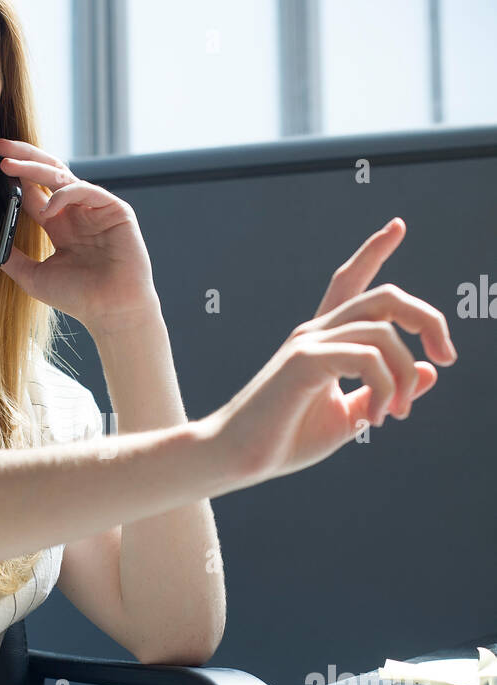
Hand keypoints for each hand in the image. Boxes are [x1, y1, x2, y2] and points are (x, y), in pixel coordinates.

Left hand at [0, 136, 159, 331]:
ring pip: (63, 175)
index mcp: (59, 225)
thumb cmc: (77, 297)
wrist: (112, 312)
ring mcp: (96, 209)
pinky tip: (47, 207)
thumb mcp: (31, 275)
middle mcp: (76, 212)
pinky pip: (86, 190)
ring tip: (9, 164)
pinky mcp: (115, 210)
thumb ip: (3, 254)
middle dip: (23, 157)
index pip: (32, 192)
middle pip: (47, 174)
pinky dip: (64, 194)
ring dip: (35, 167)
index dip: (12, 178)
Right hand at [203, 218, 457, 491]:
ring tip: (397, 413)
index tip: (398, 226)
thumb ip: (384, 391)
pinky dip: (384, 387)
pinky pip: (367, 357)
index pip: (349, 282)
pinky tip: (376, 417)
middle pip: (386, 297)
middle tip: (448, 356)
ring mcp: (308, 342)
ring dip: (405, 375)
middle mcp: (316, 332)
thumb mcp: (349, 416)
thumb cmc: (284, 440)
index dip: (374, 252)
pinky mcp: (303, 361)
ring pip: (384, 331)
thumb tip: (431, 372)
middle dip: (428, 319)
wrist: (236, 458)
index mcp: (324, 341)